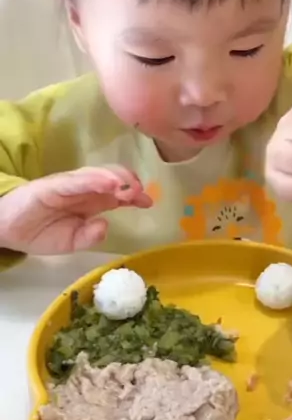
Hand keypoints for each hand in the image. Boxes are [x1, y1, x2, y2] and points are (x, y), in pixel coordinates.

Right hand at [0, 166, 151, 254]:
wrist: (6, 229)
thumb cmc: (40, 232)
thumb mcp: (70, 242)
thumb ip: (89, 237)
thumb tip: (105, 226)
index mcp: (90, 202)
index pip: (117, 194)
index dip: (134, 196)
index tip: (149, 202)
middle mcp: (83, 189)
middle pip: (112, 180)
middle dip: (130, 184)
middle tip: (142, 194)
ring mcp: (69, 185)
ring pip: (97, 176)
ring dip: (116, 179)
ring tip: (131, 186)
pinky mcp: (53, 185)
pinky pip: (76, 181)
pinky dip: (94, 179)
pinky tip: (108, 183)